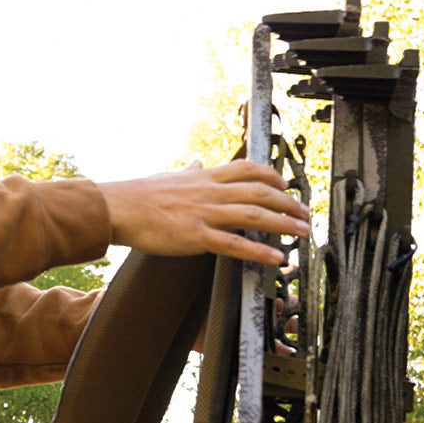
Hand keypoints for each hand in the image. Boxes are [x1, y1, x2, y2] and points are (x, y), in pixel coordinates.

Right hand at [98, 159, 308, 265]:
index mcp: (205, 178)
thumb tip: (197, 164)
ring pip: (254, 216)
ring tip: (302, 233)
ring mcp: (205, 214)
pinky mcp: (196, 236)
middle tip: (304, 213)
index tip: (285, 184)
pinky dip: (259, 251)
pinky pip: (234, 244)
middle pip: (260, 192)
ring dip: (284, 224)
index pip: (248, 169)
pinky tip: (276, 258)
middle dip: (288, 203)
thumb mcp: (170, 177)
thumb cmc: (140, 195)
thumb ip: (189, 173)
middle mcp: (210, 192)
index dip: (272, 175)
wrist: (118, 207)